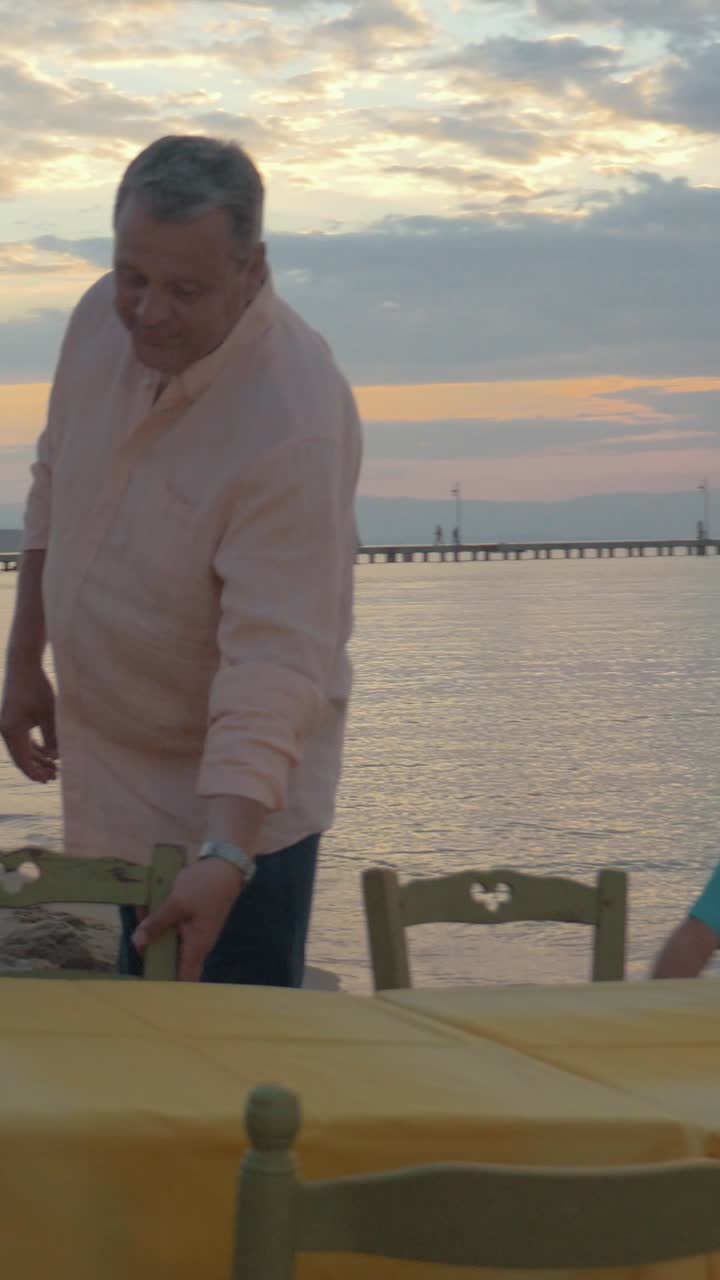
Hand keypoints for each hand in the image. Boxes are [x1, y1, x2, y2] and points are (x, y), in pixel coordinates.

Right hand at [0, 663, 57, 782]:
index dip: (35, 773)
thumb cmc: (38, 688)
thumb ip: (53, 737)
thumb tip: (56, 758)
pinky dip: (34, 747)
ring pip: (22, 749)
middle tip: (55, 776)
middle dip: (37, 767)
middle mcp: (7, 731)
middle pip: (22, 757)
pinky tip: (47, 752)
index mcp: (12, 732)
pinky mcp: (13, 719)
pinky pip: (22, 739)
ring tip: (53, 766)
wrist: (23, 666)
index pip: (22, 761)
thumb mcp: (50, 714)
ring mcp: (8, 725)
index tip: (49, 779)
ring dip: (37, 758)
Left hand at [132, 858, 244, 981]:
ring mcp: (193, 931)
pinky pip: (172, 926)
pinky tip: (147, 906)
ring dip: (153, 932)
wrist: (225, 865)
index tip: (146, 990)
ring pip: (169, 941)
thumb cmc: (205, 887)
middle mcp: (196, 943)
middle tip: (133, 944)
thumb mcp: (176, 903)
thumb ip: (157, 923)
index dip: (167, 988)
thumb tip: (137, 944)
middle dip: (151, 954)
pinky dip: (160, 920)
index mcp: (196, 946)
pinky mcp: (190, 919)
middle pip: (171, 960)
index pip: (184, 980)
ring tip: (139, 914)